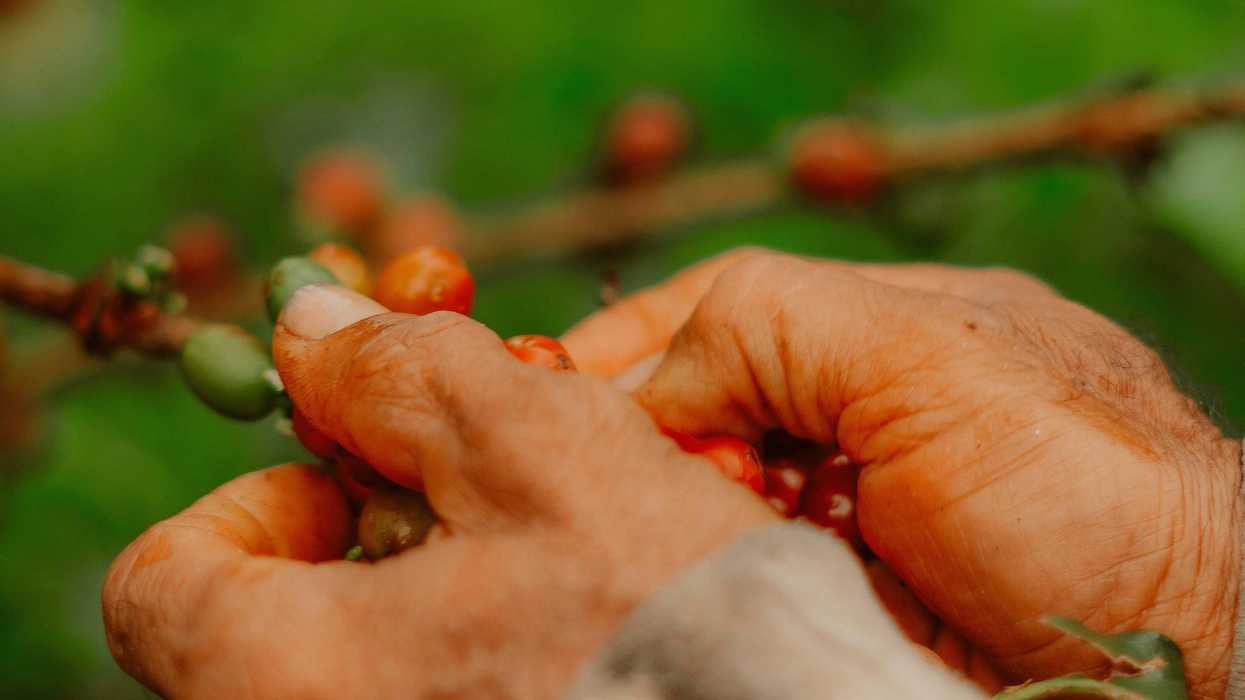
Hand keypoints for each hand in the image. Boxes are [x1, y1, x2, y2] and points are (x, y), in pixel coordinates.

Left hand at [102, 284, 775, 698]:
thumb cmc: (669, 615)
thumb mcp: (535, 447)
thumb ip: (402, 370)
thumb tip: (307, 325)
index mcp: (285, 676)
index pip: (165, 581)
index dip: (255, 497)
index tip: (363, 469)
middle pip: (270, 618)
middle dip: (371, 524)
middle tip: (482, 494)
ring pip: (367, 653)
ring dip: (442, 573)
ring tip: (556, 547)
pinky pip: (439, 688)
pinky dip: (485, 633)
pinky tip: (579, 609)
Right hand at [563, 249, 1241, 698]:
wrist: (1181, 648)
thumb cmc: (1085, 484)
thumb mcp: (930, 355)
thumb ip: (772, 323)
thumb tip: (641, 382)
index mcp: (875, 330)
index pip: (710, 309)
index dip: (619, 343)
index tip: (533, 387)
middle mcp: (852, 414)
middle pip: (694, 407)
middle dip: (647, 441)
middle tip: (624, 485)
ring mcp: (844, 511)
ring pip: (702, 496)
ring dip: (676, 516)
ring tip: (687, 540)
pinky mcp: (837, 594)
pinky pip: (733, 573)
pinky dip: (707, 576)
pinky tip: (710, 586)